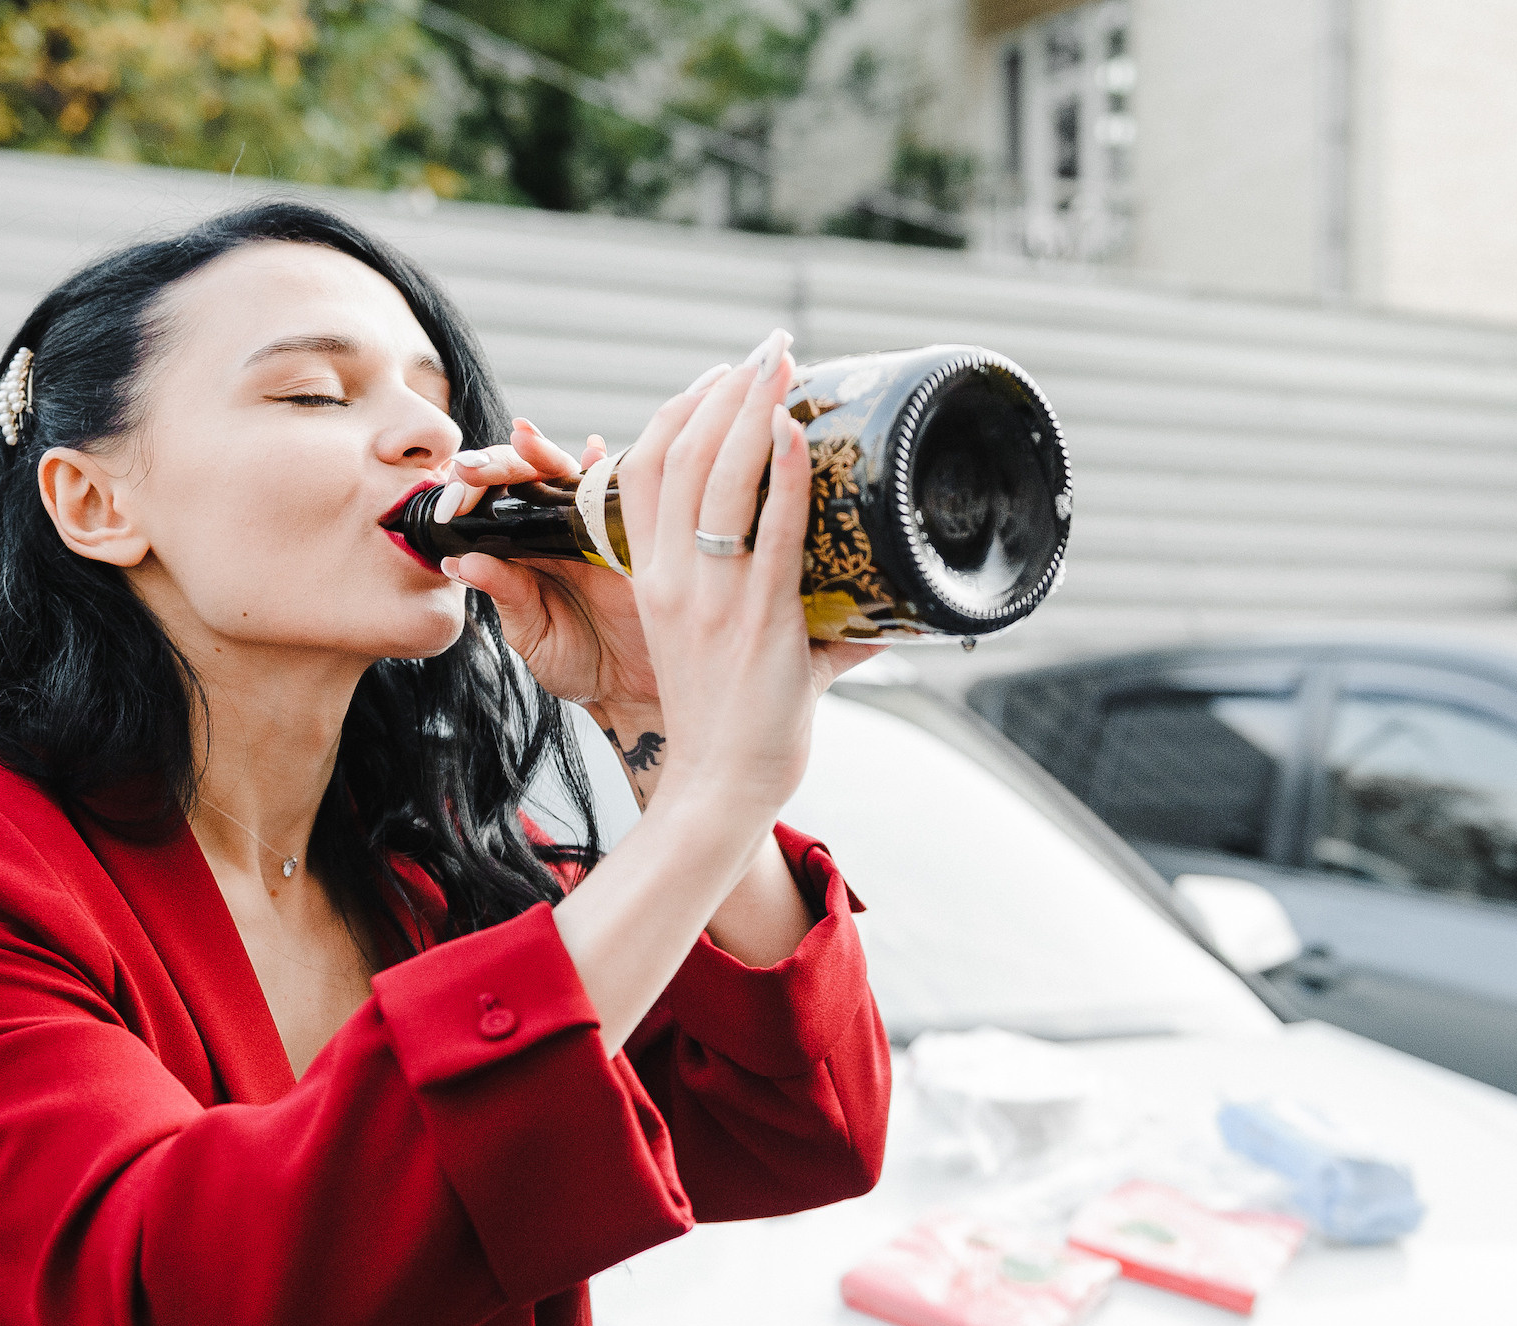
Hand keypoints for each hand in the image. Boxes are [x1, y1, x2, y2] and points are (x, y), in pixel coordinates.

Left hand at [436, 420, 654, 705]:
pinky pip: (620, 492)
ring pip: (567, 474)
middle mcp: (556, 532)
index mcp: (524, 551)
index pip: (490, 506)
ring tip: (521, 438)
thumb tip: (460, 563)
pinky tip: (595, 451)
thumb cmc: (581, 662)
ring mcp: (594, 528)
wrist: (634, 688)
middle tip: (469, 468)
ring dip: (543, 453)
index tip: (447, 503)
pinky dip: (607, 467)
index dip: (468, 495)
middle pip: (525, 478)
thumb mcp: (532, 635)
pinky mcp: (630, 535)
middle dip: (496, 464)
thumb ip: (506, 595)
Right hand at [605, 329, 884, 823]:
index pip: (644, 468)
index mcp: (648, 577)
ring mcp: (711, 596)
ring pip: (718, 477)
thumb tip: (871, 602)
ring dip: (753, 409)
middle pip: (682, 454)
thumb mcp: (715, 644)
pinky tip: (796, 433)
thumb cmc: (729, 720)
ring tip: (783, 365)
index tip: (719, 376)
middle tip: (768, 350)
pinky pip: (769, 530)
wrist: (720, 784)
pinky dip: (782, 474)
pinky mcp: (758, 618)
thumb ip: (780, 608)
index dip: (679, 409)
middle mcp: (669, 578)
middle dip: (726, 388)